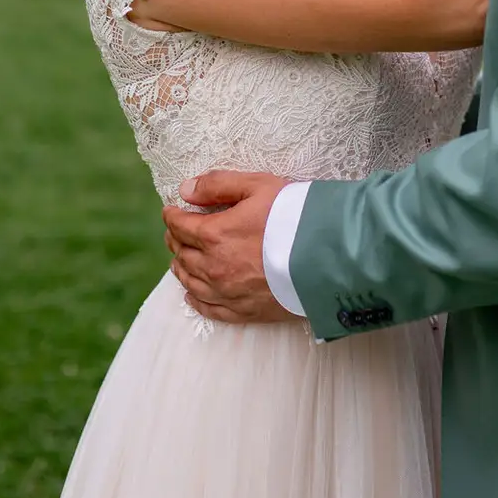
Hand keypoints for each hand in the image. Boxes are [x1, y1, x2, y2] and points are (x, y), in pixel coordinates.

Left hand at [162, 171, 294, 323]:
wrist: (327, 258)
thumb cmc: (294, 216)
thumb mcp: (257, 186)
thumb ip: (218, 185)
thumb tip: (185, 190)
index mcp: (214, 235)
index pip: (180, 226)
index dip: (172, 216)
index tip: (170, 211)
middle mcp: (214, 267)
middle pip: (183, 254)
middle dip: (175, 241)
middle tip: (175, 233)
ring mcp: (227, 293)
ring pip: (191, 282)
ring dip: (181, 269)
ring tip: (179, 260)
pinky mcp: (244, 311)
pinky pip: (210, 309)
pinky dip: (195, 301)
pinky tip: (191, 297)